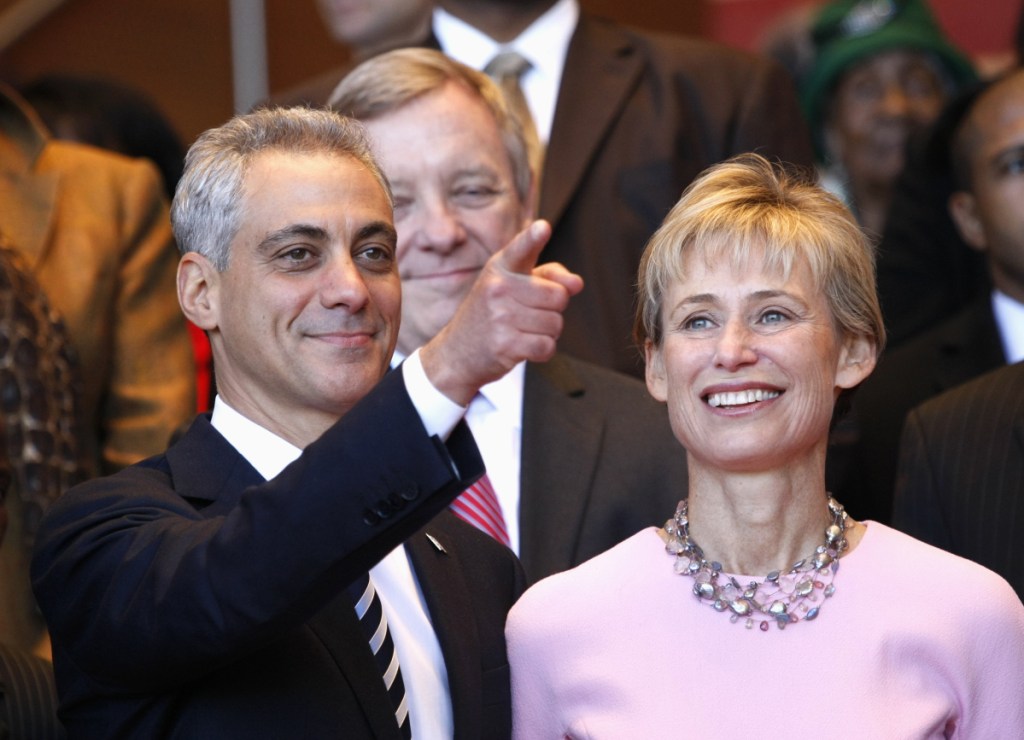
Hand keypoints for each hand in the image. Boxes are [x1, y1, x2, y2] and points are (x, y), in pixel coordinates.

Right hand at [420, 220, 582, 404]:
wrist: (456, 352)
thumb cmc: (493, 314)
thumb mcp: (513, 286)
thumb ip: (548, 276)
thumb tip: (577, 284)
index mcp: (500, 268)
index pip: (521, 249)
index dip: (533, 238)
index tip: (543, 228)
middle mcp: (498, 288)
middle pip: (559, 296)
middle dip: (553, 310)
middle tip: (529, 314)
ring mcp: (500, 317)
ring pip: (555, 323)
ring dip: (547, 332)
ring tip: (522, 331)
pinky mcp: (504, 345)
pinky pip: (547, 346)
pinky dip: (542, 351)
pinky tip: (523, 347)